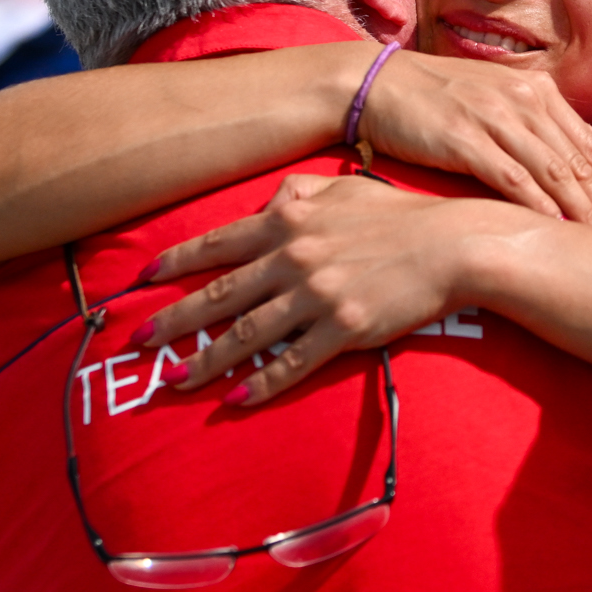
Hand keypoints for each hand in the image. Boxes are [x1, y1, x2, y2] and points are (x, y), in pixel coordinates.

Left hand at [140, 173, 515, 406]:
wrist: (454, 245)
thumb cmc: (401, 216)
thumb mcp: (346, 190)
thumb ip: (302, 194)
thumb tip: (271, 199)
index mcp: (290, 220)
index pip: (219, 243)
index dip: (177, 262)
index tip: (144, 280)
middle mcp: (293, 257)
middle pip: (220, 293)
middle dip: (174, 320)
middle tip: (137, 342)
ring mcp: (316, 295)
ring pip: (247, 333)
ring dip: (206, 360)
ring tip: (174, 380)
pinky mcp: (343, 329)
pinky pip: (291, 362)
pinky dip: (260, 384)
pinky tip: (234, 401)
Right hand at [355, 51, 591, 232]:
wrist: (377, 85)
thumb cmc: (434, 101)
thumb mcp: (493, 102)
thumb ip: (531, 127)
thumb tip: (566, 164)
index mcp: (537, 91)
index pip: (591, 144)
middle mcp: (523, 100)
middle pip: (581, 161)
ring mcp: (495, 118)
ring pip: (555, 172)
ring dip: (585, 211)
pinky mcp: (465, 138)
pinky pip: (513, 178)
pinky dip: (540, 206)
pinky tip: (557, 231)